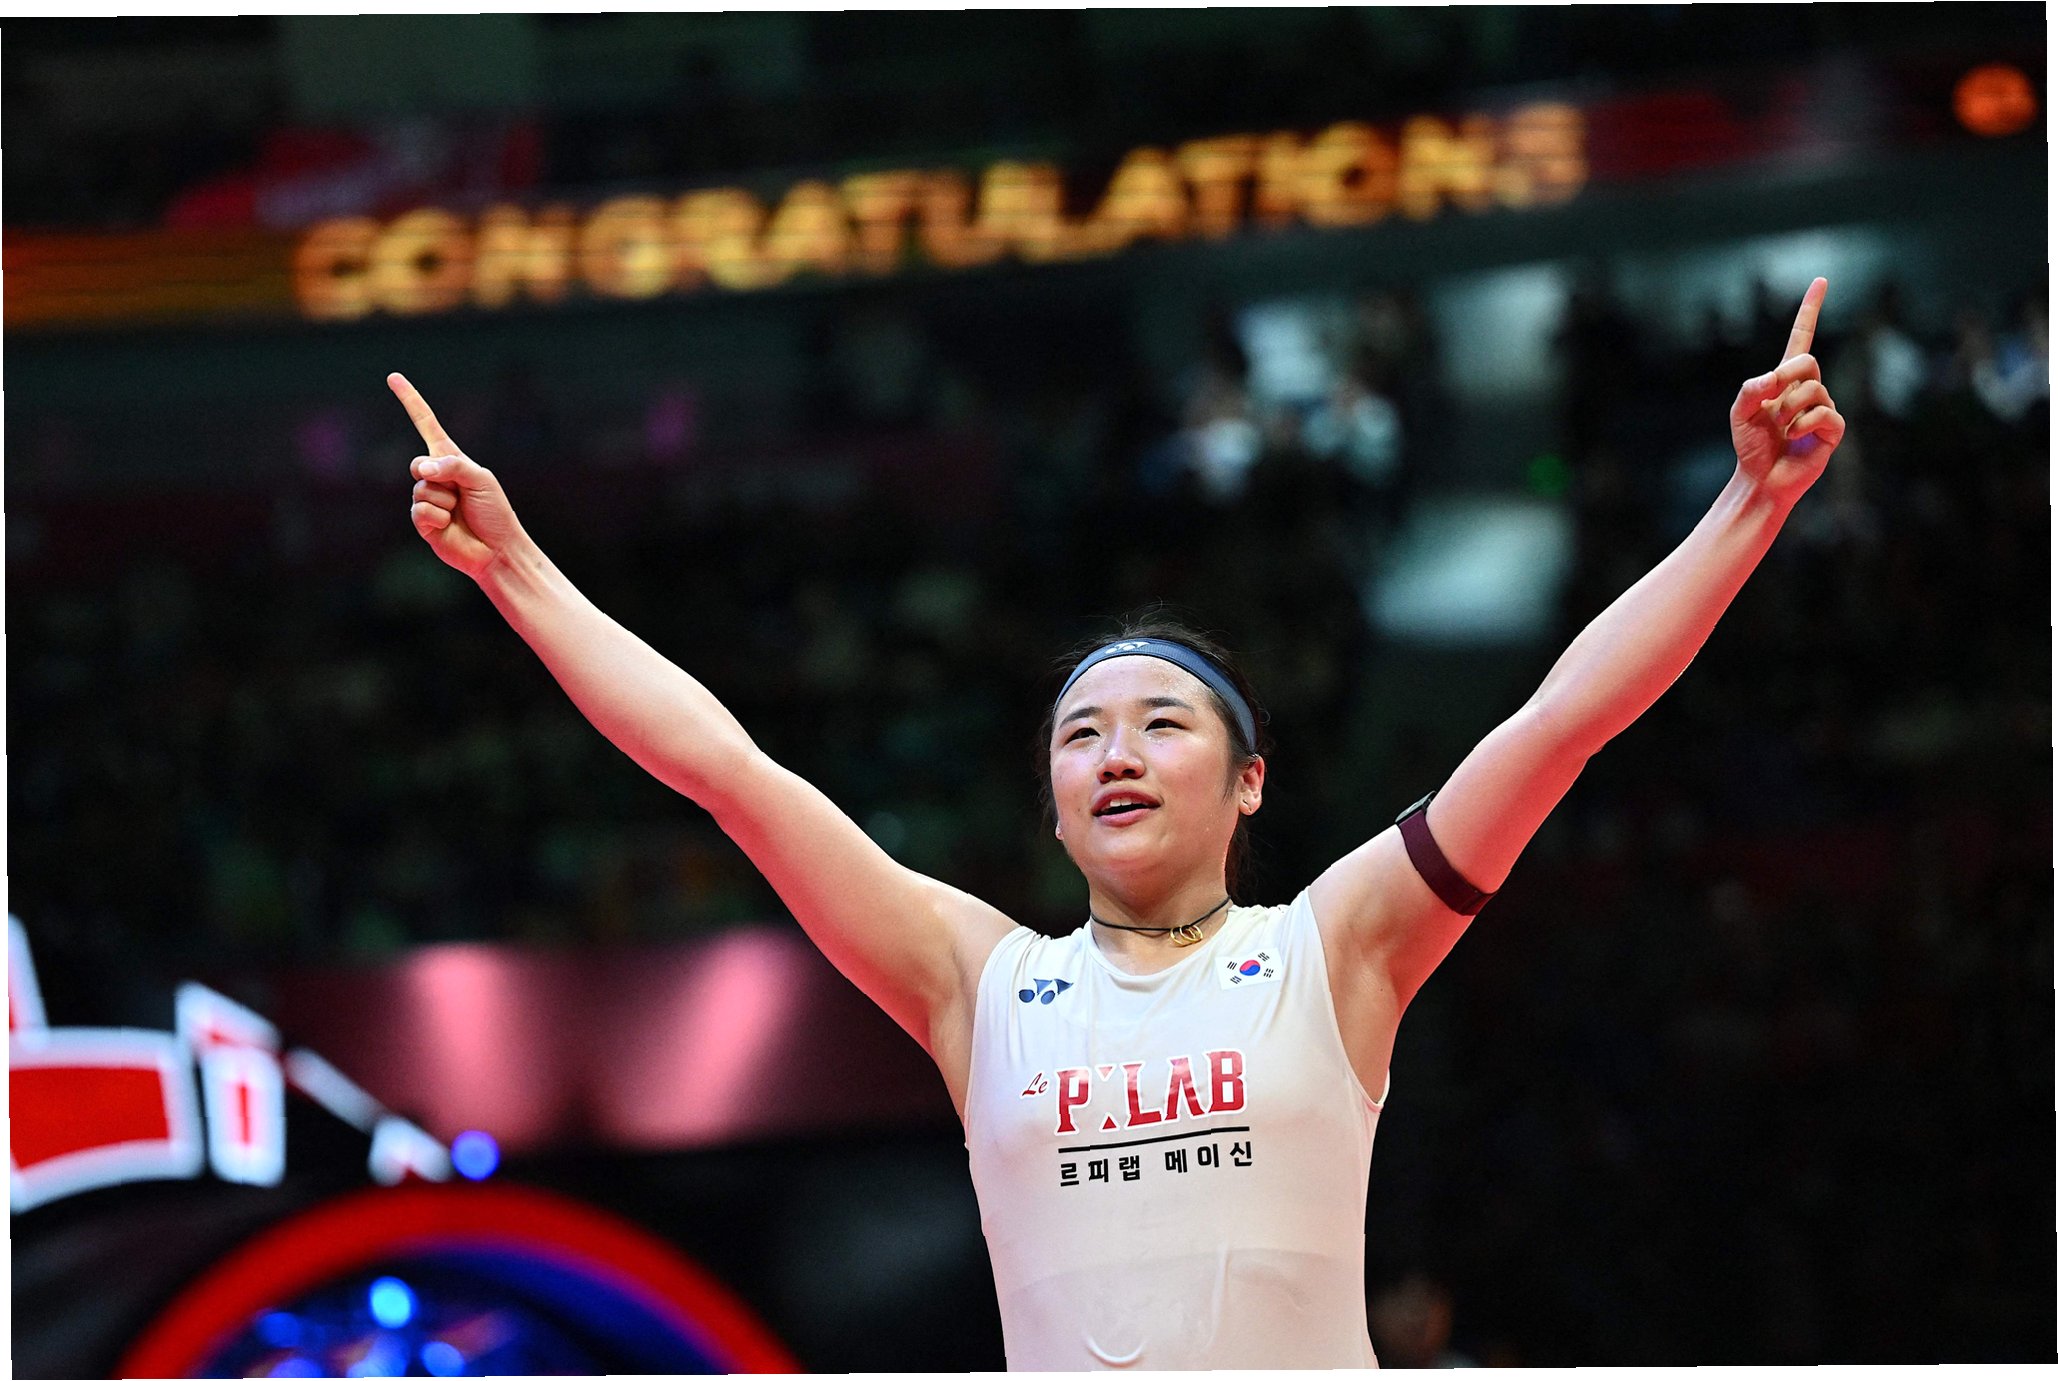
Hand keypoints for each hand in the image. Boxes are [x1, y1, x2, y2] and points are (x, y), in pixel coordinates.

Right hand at [389, 372, 526, 580]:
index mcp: (451, 460)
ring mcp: (427, 500)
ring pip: (420, 490)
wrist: (497, 549)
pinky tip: (449, 526)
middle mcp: (436, 477)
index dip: (410, 401)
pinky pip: (419, 511)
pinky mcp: (422, 522)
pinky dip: (437, 518)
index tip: (393, 378)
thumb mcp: (480, 479)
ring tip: (459, 513)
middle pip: (417, 464)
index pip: (426, 425)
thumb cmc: (495, 512)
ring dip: (444, 502)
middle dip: (437, 476)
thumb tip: (422, 470)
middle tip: (460, 494)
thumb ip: (452, 466)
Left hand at [1728, 277, 1846, 502]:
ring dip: (1789, 409)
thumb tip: (1775, 377)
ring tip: (1781, 429)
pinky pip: (1824, 415)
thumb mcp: (1740, 411)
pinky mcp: (1833, 430)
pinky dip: (1802, 425)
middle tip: (1772, 403)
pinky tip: (1793, 437)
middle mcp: (1809, 389)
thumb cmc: (1751, 445)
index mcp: (1786, 380)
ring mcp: (1823, 408)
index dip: (1810, 310)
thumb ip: (1751, 387)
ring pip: (1814, 390)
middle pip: (1808, 362)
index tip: (1821, 281)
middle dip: (1788, 376)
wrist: (1760, 478)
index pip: (1802, 338)